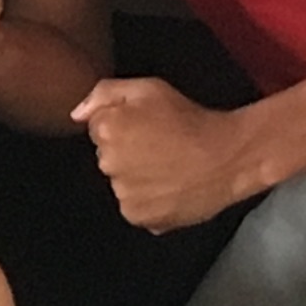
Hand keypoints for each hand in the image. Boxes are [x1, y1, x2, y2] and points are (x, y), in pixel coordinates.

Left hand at [72, 76, 257, 230]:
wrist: (229, 156)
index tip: (148, 127)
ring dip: (137, 178)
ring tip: (169, 168)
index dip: (124, 125)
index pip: (97, 129)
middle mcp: (108, 164)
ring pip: (121, 184)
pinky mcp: (140, 217)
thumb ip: (104, 93)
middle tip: (161, 147)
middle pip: (107, 157)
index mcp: (107, 130)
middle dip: (127, 152)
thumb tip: (76, 115)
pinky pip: (135, 207)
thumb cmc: (191, 119)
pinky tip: (170, 186)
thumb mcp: (148, 88)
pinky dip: (149, 201)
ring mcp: (123, 194)